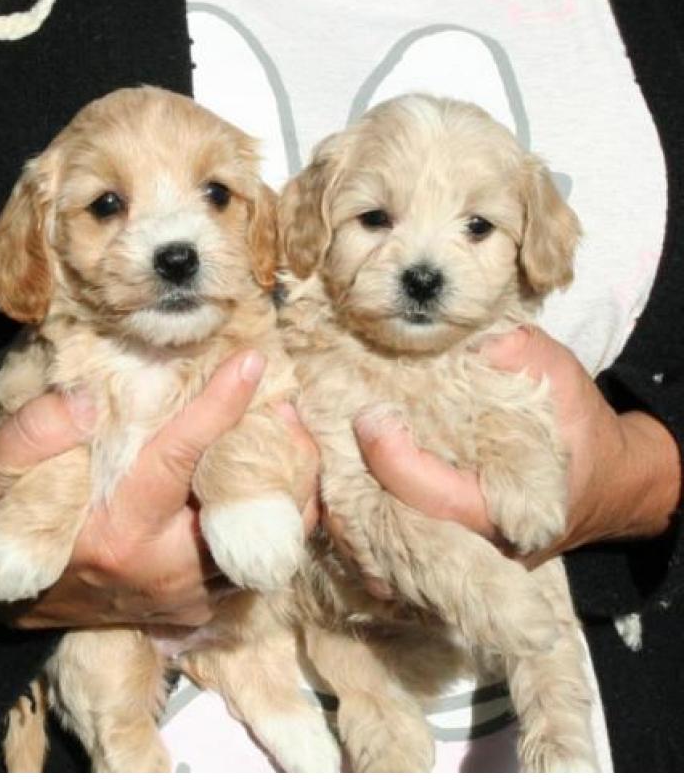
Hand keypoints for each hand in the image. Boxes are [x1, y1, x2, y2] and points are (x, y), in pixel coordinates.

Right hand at [0, 350, 318, 627]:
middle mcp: (161, 570)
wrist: (18, 595)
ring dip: (286, 485)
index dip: (220, 404)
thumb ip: (35, 430)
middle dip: (278, 452)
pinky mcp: (201, 607)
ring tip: (282, 436)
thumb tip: (90, 399)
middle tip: (282, 406)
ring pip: (269, 542)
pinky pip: (259, 560)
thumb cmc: (15, 520)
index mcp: (115, 532)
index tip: (251, 361)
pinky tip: (266, 478)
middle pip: (247, 509)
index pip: (180, 457)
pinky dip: (274, 517)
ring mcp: (188, 595)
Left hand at [329, 326, 679, 584]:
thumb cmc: (578, 432)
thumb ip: (522, 356)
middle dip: (342, 485)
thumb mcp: (561, 380)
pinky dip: (349, 512)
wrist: (600, 483)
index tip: (369, 416)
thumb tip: (468, 340)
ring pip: (377, 546)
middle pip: (389, 531)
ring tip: (298, 450)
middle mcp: (472, 546)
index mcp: (504, 510)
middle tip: (301, 431)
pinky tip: (322, 472)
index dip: (392, 459)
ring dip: (335, 501)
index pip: (432, 496)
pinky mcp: (438, 551)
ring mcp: (453, 556)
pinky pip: (383, 543)